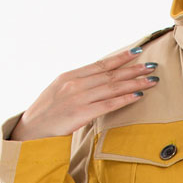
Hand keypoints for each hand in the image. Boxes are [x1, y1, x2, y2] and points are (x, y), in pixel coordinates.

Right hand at [9, 46, 161, 140]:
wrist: (30, 130)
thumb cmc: (46, 113)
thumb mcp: (59, 90)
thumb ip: (78, 84)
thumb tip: (98, 81)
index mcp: (69, 76)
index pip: (100, 64)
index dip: (120, 58)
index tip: (137, 52)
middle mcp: (75, 83)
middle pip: (110, 74)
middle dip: (133, 69)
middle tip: (152, 66)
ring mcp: (77, 98)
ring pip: (112, 87)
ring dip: (134, 83)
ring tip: (151, 80)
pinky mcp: (80, 114)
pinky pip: (108, 105)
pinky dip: (124, 99)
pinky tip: (138, 96)